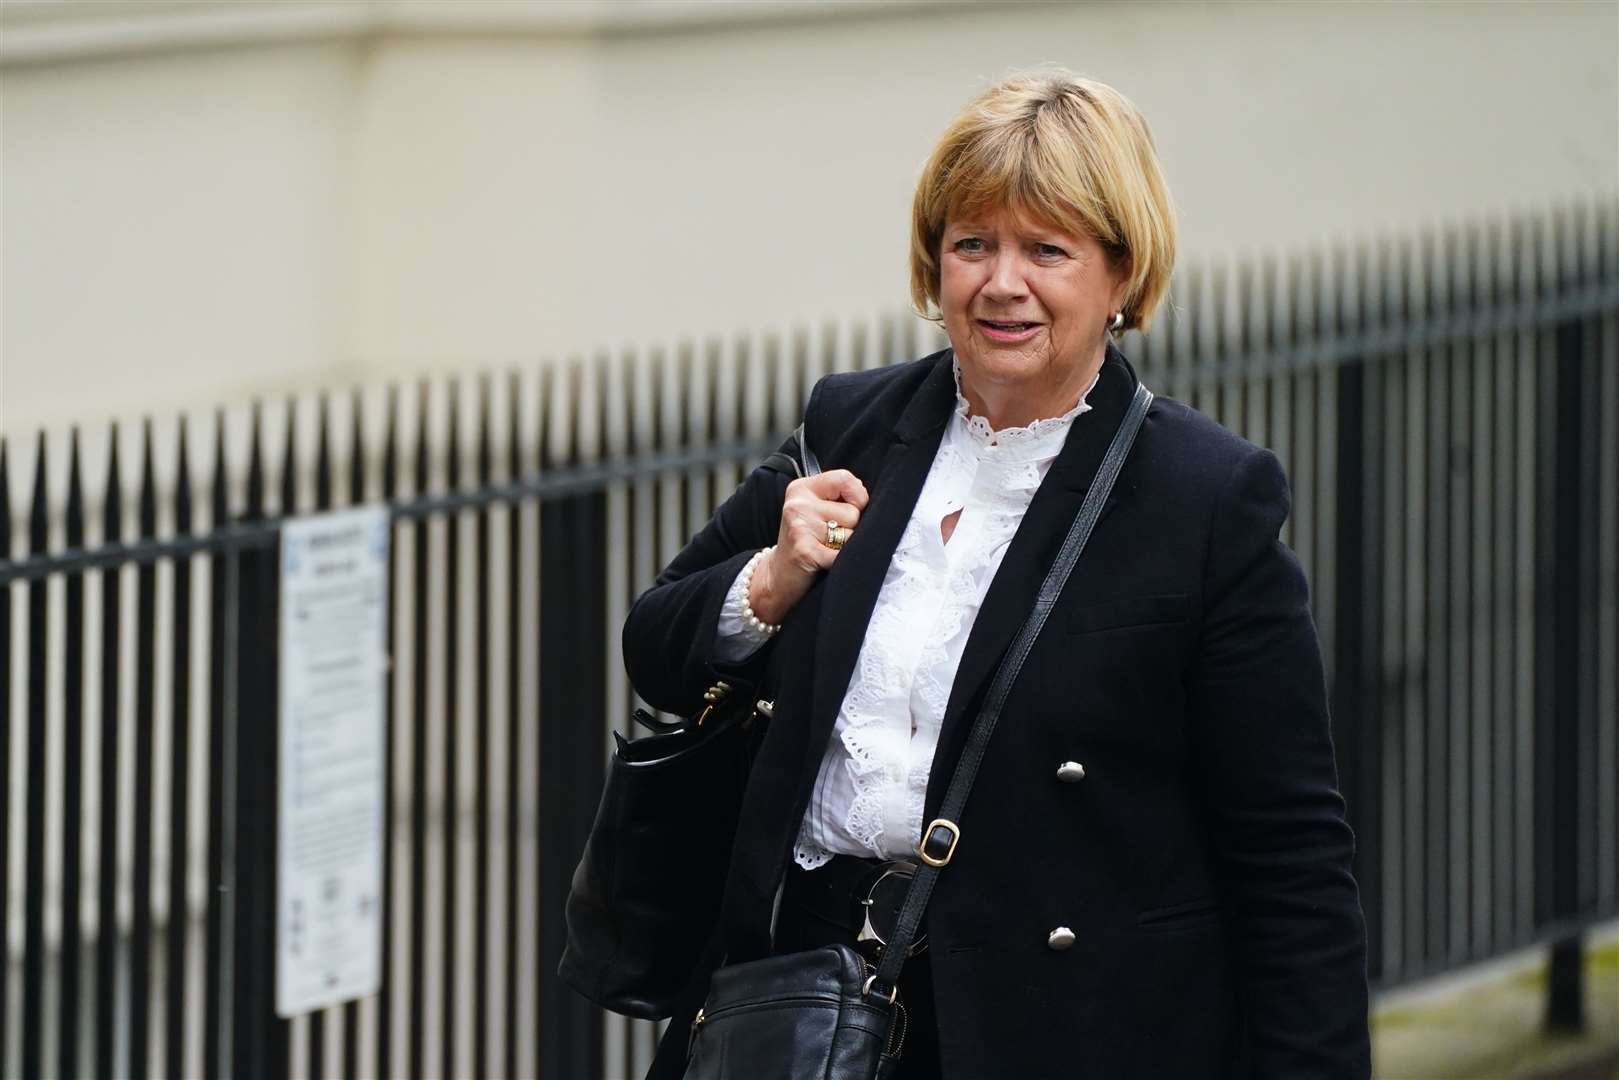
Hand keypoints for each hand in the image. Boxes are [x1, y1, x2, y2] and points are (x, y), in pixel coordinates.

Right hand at [748, 469, 868, 625]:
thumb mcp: (816, 508)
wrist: (779, 575)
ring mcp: (799, 527)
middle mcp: (798, 504)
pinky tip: (824, 561)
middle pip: (853, 512)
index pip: (845, 479)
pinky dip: (840, 562)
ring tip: (825, 548)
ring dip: (845, 546)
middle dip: (850, 528)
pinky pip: (843, 555)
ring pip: (851, 535)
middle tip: (828, 537)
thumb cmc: (807, 540)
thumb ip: (840, 496)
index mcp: (801, 488)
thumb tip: (870, 501)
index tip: (850, 509)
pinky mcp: (805, 552)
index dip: (858, 496)